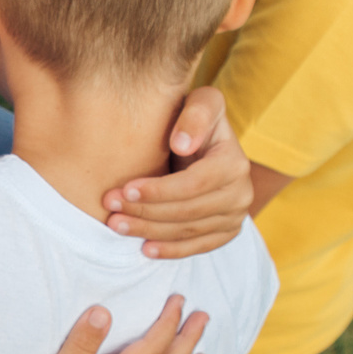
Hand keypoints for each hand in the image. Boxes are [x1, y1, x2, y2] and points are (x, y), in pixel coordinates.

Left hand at [100, 87, 251, 258]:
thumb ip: (195, 115)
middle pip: (188, 212)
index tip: (125, 189)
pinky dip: (171, 250)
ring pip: (188, 231)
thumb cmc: (195, 118)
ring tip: (116, 225)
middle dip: (146, 212)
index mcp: (235, 162)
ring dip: (150, 231)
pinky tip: (145, 249)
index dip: (158, 190)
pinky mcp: (226, 232)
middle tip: (110, 210)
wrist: (205, 142)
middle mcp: (241, 193)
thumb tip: (182, 144)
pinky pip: (198, 247)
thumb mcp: (201, 102)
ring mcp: (235, 216)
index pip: (193, 184)